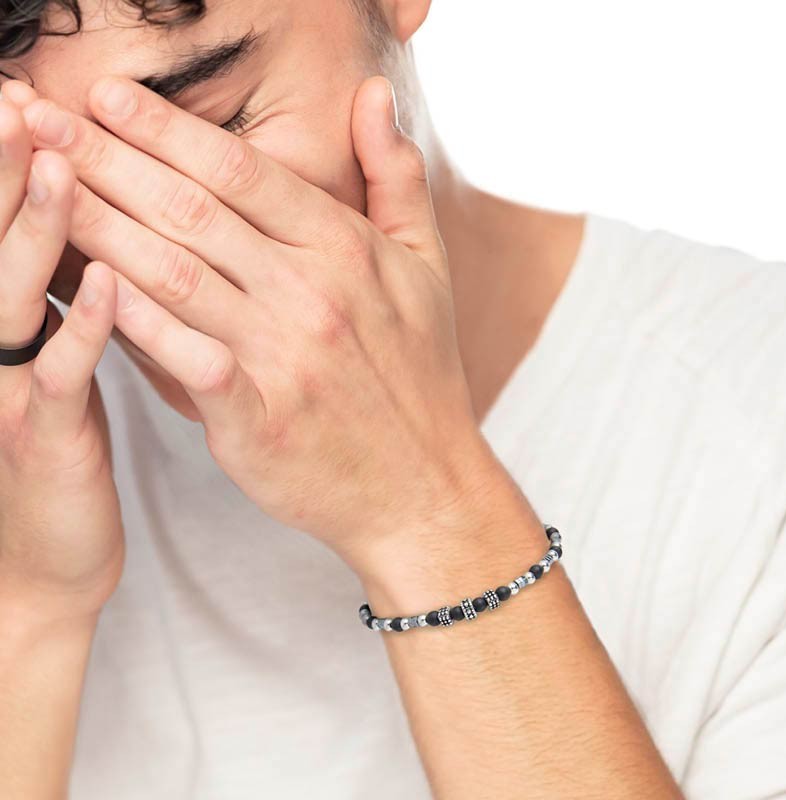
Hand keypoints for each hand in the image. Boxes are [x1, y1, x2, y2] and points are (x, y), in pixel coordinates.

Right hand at [0, 86, 123, 624]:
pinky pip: (65, 374)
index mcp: (4, 326)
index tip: (30, 101)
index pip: (3, 231)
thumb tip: (93, 239)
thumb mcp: (54, 367)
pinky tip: (112, 281)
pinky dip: (86, 325)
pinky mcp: (44, 437)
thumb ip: (61, 304)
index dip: (9, 167)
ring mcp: (10, 391)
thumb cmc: (60, 449)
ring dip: (36, 229)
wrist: (43, 560)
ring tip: (61, 164)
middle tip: (23, 101)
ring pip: (17, 296)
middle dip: (7, 172)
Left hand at [22, 76, 501, 576]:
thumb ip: (396, 176)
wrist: (423, 483)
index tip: (106, 97)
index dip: (164, 128)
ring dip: (97, 225)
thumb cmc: (420, 375)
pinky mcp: (260, 421)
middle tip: (40, 118)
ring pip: (174, 274)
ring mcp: (286, 358)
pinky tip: (90, 289)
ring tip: (39, 187)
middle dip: (105, 158)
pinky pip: (187, 361)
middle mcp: (313, 294)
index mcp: (347, 249)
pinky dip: (135, 324)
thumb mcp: (428, 266)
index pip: (239, 170)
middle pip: (191, 210)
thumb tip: (375, 93)